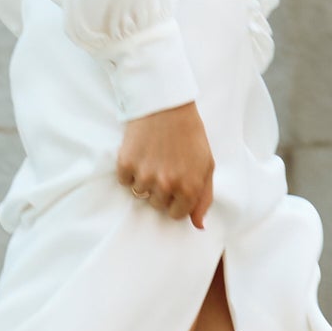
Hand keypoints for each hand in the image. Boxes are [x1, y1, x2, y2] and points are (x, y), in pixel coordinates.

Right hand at [116, 100, 212, 227]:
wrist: (166, 105)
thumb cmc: (190, 134)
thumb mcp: (207, 165)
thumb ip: (204, 198)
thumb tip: (198, 225)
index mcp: (189, 187)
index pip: (177, 214)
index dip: (176, 200)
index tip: (176, 185)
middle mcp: (167, 185)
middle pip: (157, 205)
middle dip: (161, 190)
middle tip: (164, 167)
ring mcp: (145, 175)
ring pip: (139, 194)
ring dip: (144, 180)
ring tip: (152, 158)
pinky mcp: (126, 163)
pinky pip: (124, 181)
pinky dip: (129, 170)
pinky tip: (140, 154)